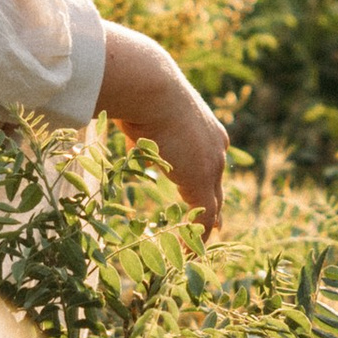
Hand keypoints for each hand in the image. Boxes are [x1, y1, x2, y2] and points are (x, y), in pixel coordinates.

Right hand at [97, 20, 227, 234]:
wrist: (151, 88)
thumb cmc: (138, 91)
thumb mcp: (143, 109)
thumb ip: (139, 122)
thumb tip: (121, 114)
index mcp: (205, 128)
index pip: (210, 162)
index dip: (207, 182)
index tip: (206, 198)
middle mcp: (216, 146)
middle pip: (217, 184)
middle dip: (212, 206)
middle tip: (213, 227)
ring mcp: (211, 164)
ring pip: (212, 203)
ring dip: (202, 224)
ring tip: (196, 244)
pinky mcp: (201, 180)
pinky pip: (202, 215)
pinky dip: (195, 234)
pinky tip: (188, 249)